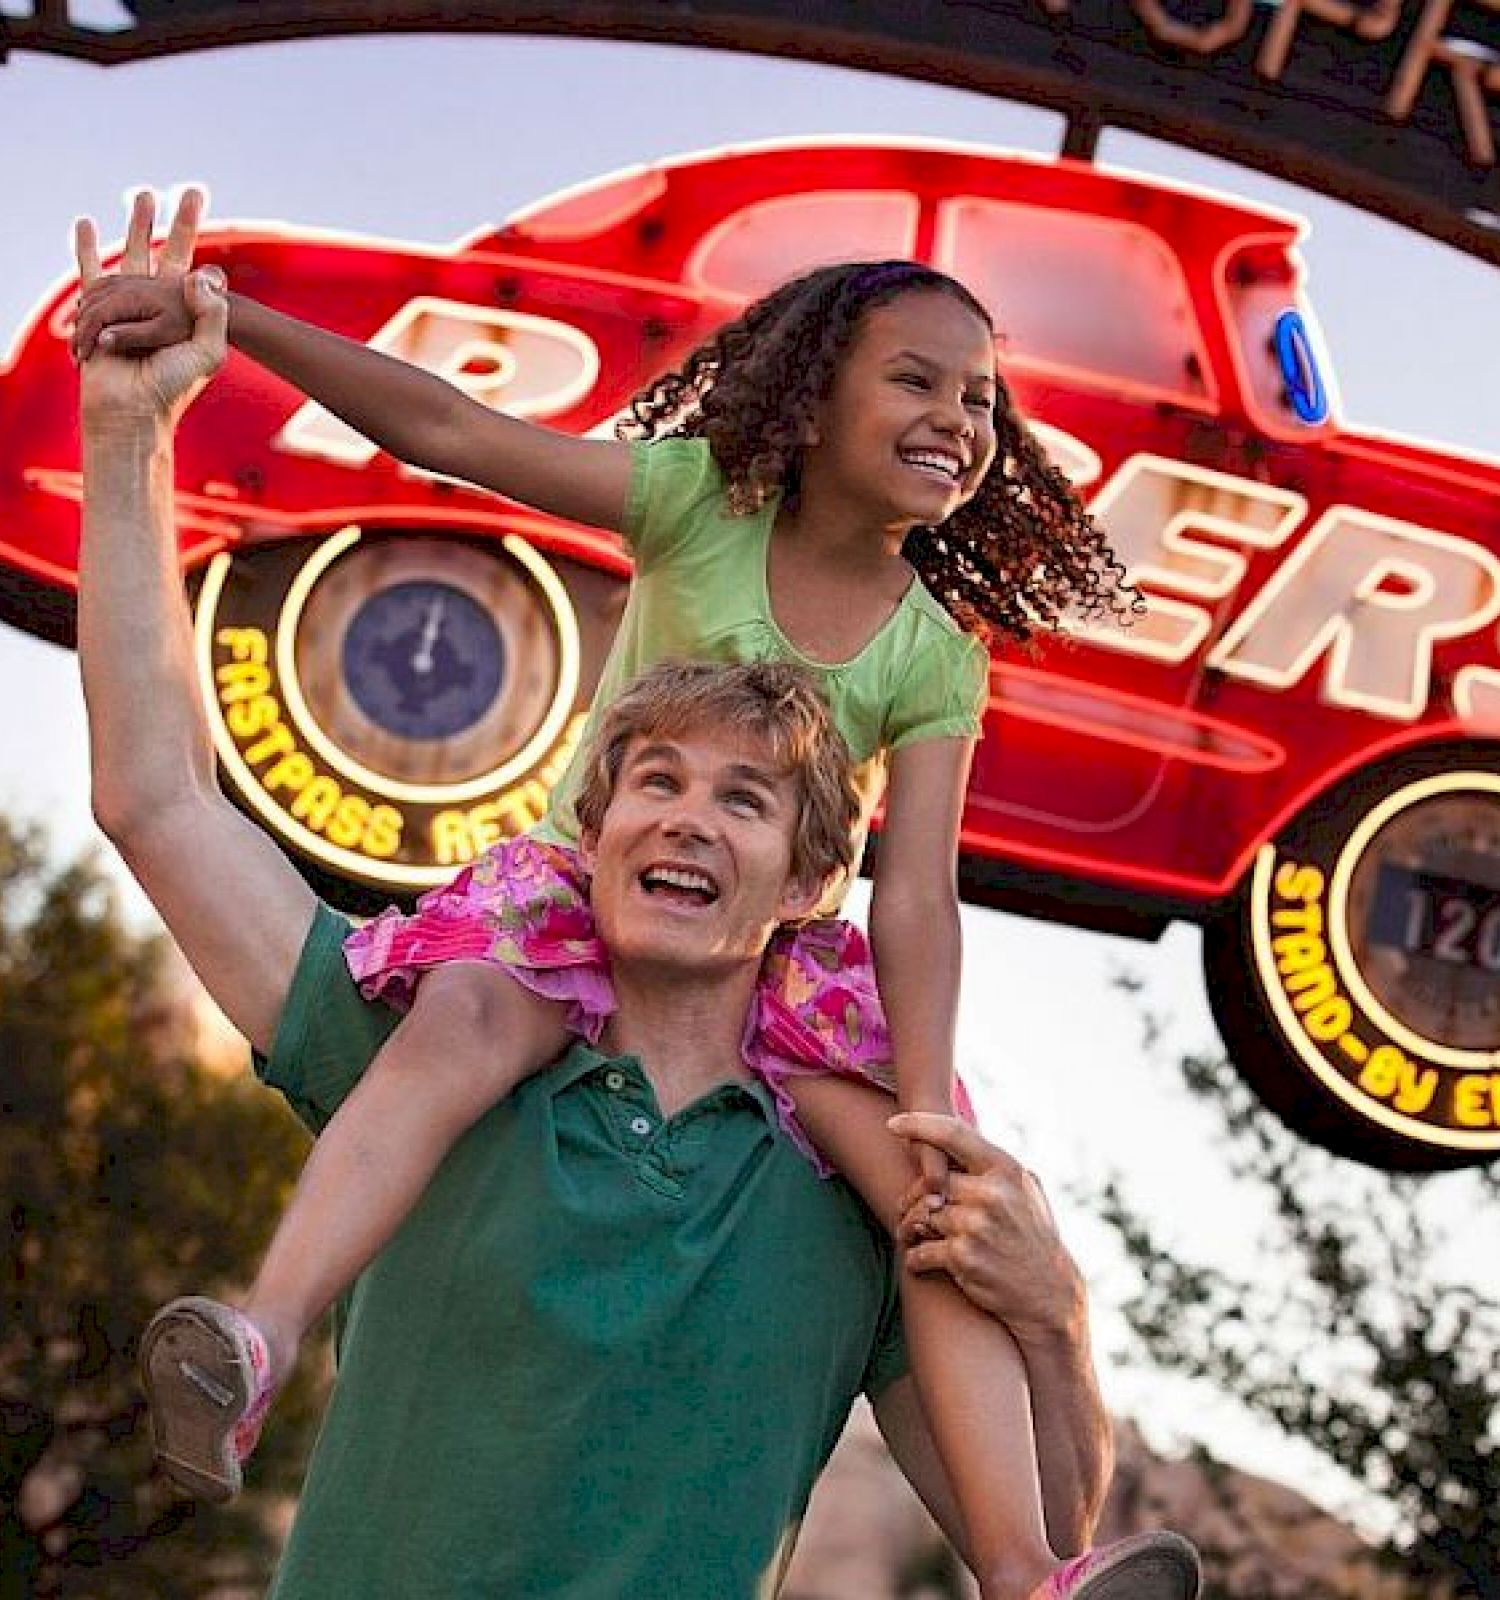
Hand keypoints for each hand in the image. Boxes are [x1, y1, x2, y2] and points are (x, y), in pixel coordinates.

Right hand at [74, 188, 223, 427]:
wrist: (132, 408)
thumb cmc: (170, 387)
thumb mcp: (207, 354)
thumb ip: (212, 315)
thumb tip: (203, 273)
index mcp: (183, 313)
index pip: (194, 267)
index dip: (198, 239)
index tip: (205, 209)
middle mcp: (156, 305)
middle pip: (164, 251)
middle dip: (174, 220)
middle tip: (188, 191)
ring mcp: (126, 306)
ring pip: (129, 256)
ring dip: (135, 224)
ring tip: (141, 193)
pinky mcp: (98, 311)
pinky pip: (89, 273)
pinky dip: (86, 248)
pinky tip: (85, 224)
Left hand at [888, 1111, 1083, 1346]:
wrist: (1049, 1295)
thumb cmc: (1033, 1237)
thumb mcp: (1027, 1191)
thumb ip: (993, 1166)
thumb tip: (953, 1138)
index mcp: (1006, 1170)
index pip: (953, 1134)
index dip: (919, 1125)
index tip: (893, 1124)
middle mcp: (991, 1194)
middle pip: (929, 1182)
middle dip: (913, 1197)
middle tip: (906, 1209)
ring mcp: (976, 1226)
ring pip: (922, 1216)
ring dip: (911, 1229)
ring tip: (911, 1235)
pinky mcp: (963, 1258)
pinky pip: (920, 1250)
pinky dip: (915, 1258)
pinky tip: (920, 1260)